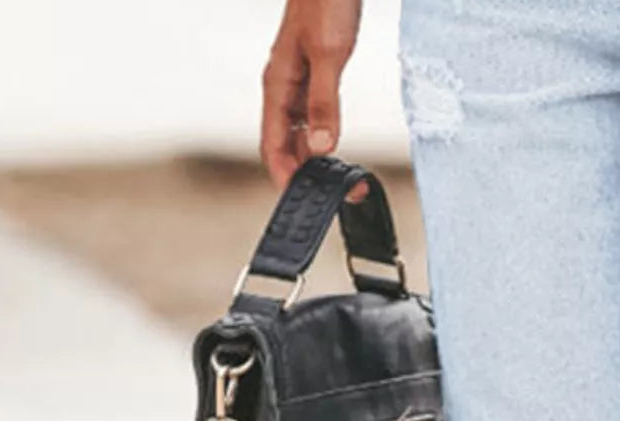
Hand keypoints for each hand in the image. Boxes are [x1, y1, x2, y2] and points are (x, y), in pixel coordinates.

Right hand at [260, 0, 363, 186]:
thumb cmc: (327, 1)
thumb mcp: (329, 54)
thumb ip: (324, 102)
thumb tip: (320, 147)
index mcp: (277, 84)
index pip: (273, 145)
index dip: (285, 176)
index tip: (304, 202)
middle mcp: (283, 86)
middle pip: (287, 144)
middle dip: (308, 173)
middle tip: (340, 194)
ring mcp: (298, 81)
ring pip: (301, 132)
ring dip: (318, 158)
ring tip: (345, 179)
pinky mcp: (316, 73)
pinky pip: (313, 116)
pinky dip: (325, 136)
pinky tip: (339, 147)